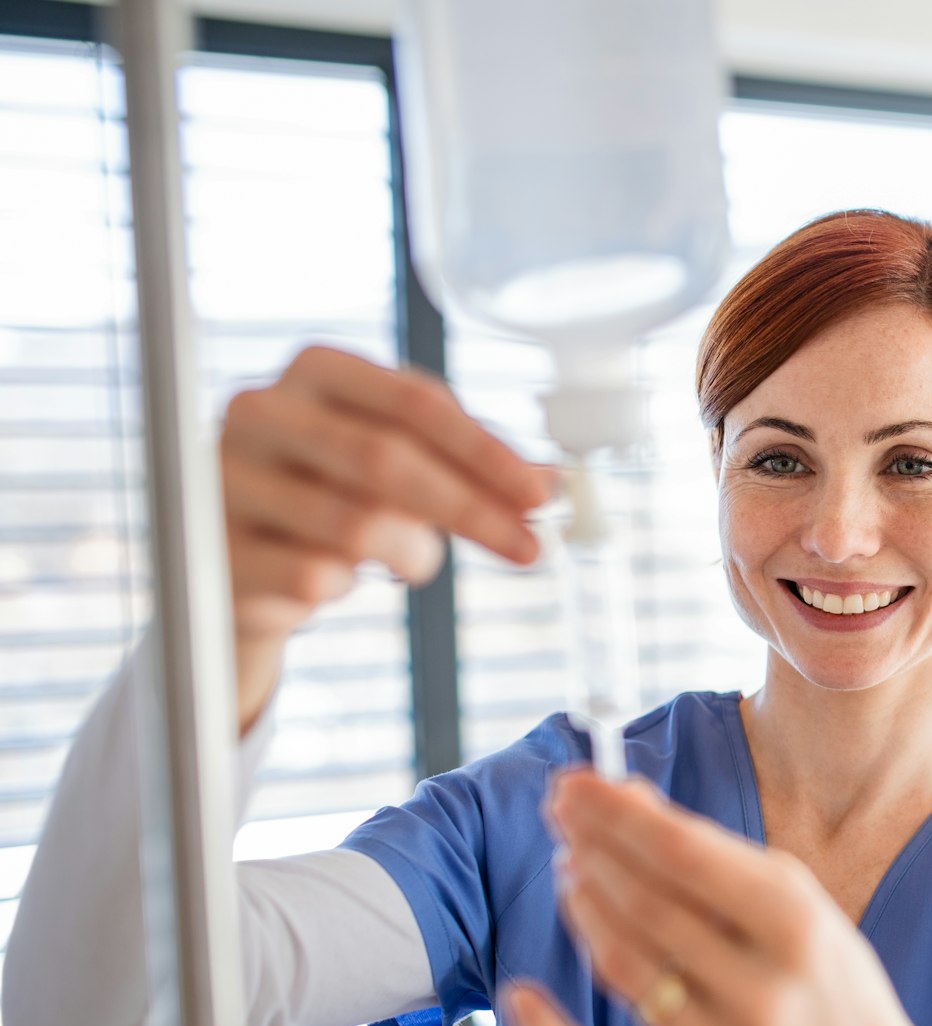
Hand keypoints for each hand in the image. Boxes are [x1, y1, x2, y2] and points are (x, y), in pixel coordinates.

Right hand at [220, 345, 552, 730]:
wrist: (236, 555)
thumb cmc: (332, 492)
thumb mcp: (398, 458)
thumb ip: (469, 462)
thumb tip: (552, 481)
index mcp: (316, 370)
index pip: (416, 402)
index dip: (487, 452)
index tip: (541, 497)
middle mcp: (260, 411)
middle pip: (389, 461)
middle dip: (473, 511)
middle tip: (528, 550)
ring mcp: (226, 480)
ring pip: (357, 526)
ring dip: (412, 555)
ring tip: (414, 561)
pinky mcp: (214, 550)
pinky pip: (316, 578)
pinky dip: (349, 585)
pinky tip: (340, 577)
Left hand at [506, 768, 931, 1025]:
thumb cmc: (819, 971)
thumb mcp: (794, 900)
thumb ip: (713, 853)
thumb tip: (623, 801)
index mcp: (797, 927)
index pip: (685, 856)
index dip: (618, 816)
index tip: (574, 784)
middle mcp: (761, 993)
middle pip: (647, 906)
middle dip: (594, 850)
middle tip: (563, 817)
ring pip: (623, 968)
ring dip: (583, 907)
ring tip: (570, 867)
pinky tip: (519, 995)